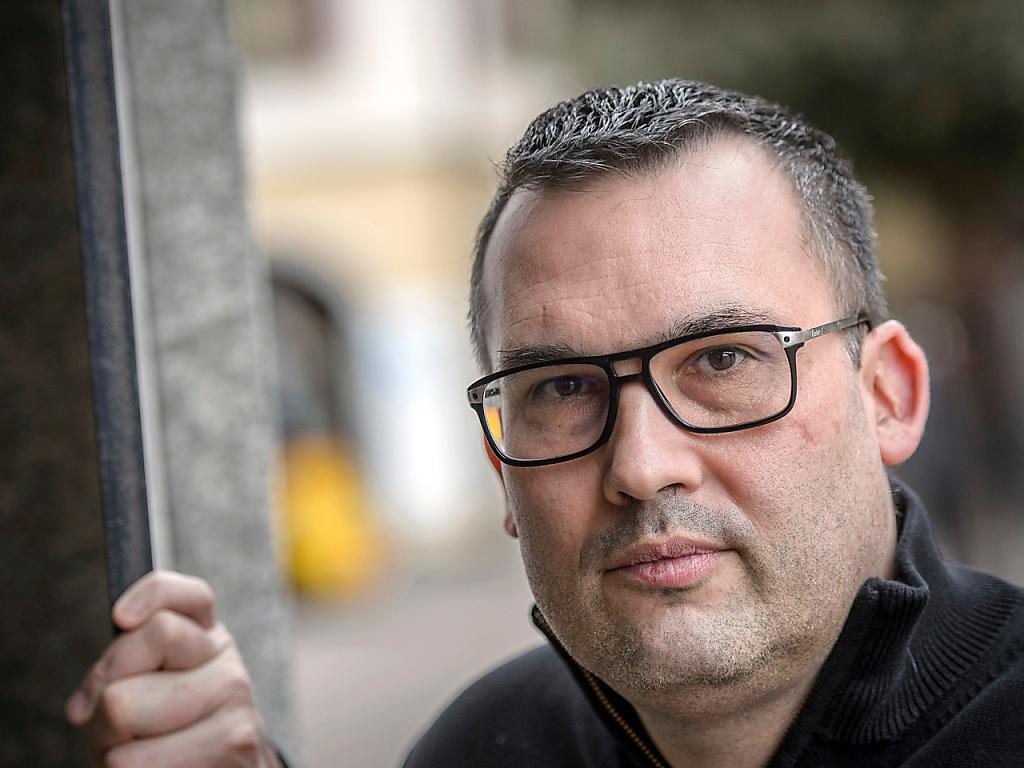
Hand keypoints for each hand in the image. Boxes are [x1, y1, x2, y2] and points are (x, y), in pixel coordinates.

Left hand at [66, 570, 281, 766]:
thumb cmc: (169, 739)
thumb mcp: (143, 694)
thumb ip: (119, 676)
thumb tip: (86, 706)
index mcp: (205, 639)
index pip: (186, 595)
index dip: (149, 595)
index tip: (121, 618)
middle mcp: (227, 661)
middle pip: (148, 640)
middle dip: (107, 691)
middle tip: (116, 726)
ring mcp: (237, 698)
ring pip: (125, 705)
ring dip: (109, 741)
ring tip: (135, 752)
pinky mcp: (234, 742)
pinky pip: (136, 759)